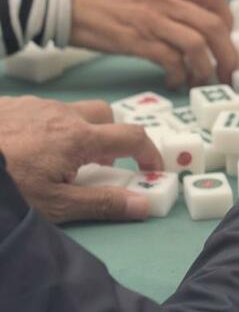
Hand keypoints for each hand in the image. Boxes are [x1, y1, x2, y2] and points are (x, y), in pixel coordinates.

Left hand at [0, 96, 162, 223]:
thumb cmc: (7, 187)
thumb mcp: (56, 206)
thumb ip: (103, 203)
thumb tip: (144, 205)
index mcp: (80, 138)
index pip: (132, 136)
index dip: (150, 153)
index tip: (152, 170)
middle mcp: (63, 114)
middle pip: (106, 115)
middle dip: (114, 135)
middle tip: (103, 163)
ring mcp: (34, 106)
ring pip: (72, 112)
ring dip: (78, 132)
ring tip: (58, 161)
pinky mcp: (9, 105)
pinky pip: (41, 111)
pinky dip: (48, 128)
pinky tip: (27, 150)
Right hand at [71, 0, 237, 87]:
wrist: (63, 1)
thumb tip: (198, 23)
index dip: (229, 23)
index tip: (226, 41)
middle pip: (215, 25)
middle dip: (228, 54)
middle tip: (228, 72)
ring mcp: (151, 18)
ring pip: (198, 45)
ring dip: (206, 69)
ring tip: (201, 81)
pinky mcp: (136, 40)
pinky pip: (171, 61)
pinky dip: (179, 75)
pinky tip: (175, 81)